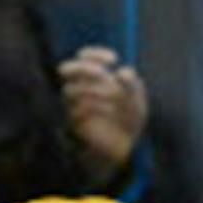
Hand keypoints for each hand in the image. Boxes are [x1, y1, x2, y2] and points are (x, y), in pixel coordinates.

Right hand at [58, 46, 147, 181]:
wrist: (125, 148)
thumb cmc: (129, 119)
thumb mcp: (137, 99)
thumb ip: (132, 84)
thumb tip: (123, 71)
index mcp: (94, 78)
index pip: (84, 57)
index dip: (95, 54)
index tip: (113, 59)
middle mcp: (80, 89)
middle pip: (66, 70)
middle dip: (84, 69)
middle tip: (102, 74)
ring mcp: (74, 106)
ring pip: (71, 90)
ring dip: (93, 90)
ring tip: (113, 97)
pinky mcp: (73, 124)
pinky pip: (76, 110)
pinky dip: (94, 107)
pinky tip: (110, 112)